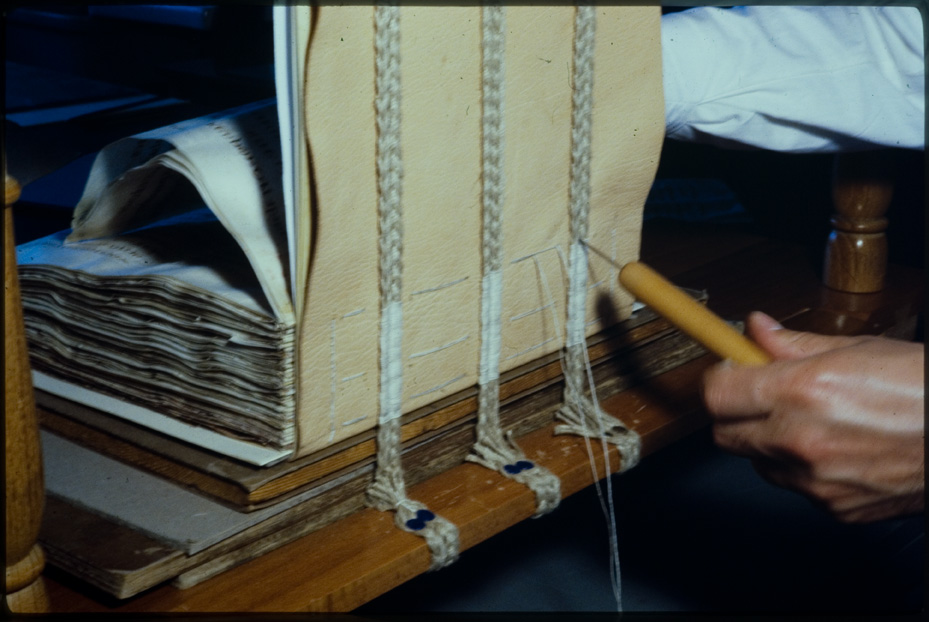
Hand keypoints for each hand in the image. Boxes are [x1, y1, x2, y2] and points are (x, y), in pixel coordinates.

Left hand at [702, 311, 923, 522]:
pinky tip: (837, 448)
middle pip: (724, 435)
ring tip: (813, 422)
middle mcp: (801, 440)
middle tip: (762, 396)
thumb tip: (755, 329)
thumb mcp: (856, 348)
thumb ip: (792, 343)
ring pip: (758, 463)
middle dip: (737, 414)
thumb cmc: (923, 388)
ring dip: (769, 443)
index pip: (715, 394)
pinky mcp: (835, 508)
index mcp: (801, 391)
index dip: (719, 380)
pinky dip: (803, 470)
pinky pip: (795, 487)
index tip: (729, 372)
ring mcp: (816, 480)